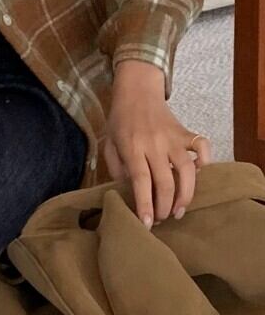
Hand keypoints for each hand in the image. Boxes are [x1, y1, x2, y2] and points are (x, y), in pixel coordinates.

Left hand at [104, 60, 212, 229]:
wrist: (137, 91)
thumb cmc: (120, 120)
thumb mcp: (109, 144)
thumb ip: (117, 168)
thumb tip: (131, 191)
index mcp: (132, 147)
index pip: (141, 181)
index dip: (145, 204)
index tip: (148, 224)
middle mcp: (155, 144)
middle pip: (166, 181)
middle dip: (165, 206)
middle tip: (163, 218)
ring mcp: (173, 138)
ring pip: (187, 171)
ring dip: (186, 194)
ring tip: (179, 210)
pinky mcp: (186, 132)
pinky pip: (202, 147)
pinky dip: (205, 162)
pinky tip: (199, 174)